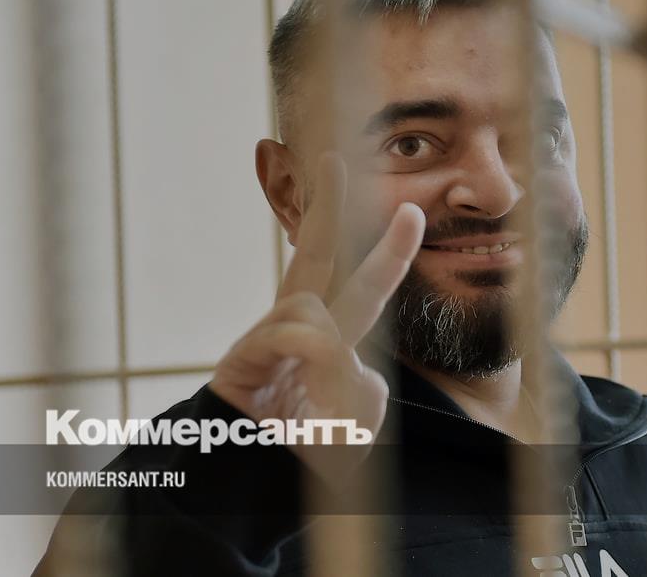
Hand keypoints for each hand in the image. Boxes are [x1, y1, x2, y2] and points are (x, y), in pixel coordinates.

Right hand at [209, 153, 424, 482]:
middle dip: (329, 207)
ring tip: (316, 409)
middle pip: (317, 257)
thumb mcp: (353, 428)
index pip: (358, 290)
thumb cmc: (300, 460)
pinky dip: (307, 358)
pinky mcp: (237, 360)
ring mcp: (264, 342)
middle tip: (336, 155)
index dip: (387, 252)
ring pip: (314, 310)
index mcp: (325, 344)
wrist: (242, 492)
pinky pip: (290, 337)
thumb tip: (348, 357)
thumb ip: (365, 393)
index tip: (410, 210)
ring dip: (330, 356)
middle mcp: (294, 332)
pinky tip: (296, 391)